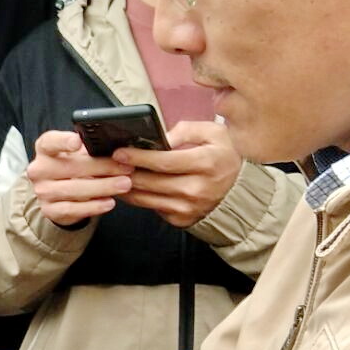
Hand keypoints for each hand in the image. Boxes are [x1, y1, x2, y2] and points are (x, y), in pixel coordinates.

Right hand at [27, 129, 134, 226]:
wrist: (58, 194)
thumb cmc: (72, 167)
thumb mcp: (78, 154)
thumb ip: (91, 150)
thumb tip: (118, 150)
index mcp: (45, 149)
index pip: (50, 142)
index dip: (63, 141)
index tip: (77, 142)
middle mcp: (39, 170)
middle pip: (70, 167)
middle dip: (102, 167)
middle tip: (126, 168)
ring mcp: (43, 191)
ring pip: (74, 189)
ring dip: (103, 187)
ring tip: (124, 185)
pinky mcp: (50, 210)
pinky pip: (73, 209)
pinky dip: (93, 206)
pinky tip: (109, 202)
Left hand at [114, 120, 241, 227]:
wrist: (241, 191)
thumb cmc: (225, 157)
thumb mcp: (214, 133)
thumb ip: (186, 130)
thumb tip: (160, 137)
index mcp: (206, 163)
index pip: (164, 162)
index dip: (138, 157)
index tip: (119, 151)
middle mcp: (197, 189)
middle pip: (151, 182)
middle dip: (125, 171)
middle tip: (107, 162)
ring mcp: (189, 207)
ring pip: (146, 198)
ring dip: (125, 186)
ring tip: (112, 173)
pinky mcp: (182, 219)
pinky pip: (152, 208)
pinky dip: (138, 197)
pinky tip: (128, 186)